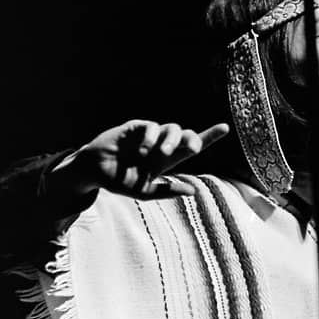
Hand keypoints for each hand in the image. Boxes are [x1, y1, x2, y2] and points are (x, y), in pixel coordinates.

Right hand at [50, 120, 229, 200]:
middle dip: (194, 139)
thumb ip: (167, 191)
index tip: (225, 127)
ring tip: (161, 154)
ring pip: (172, 128)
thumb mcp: (144, 191)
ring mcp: (150, 135)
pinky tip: (144, 151)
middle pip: (187, 135)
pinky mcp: (136, 127)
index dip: (209, 135)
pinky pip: (151, 126)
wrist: (93, 172)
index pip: (192, 144)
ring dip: (171, 140)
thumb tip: (193, 191)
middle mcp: (162, 145)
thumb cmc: (119, 181)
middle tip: (192, 149)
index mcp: (168, 159)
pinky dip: (151, 138)